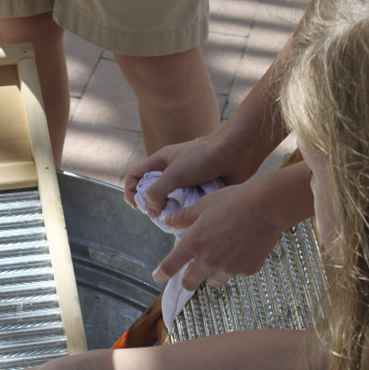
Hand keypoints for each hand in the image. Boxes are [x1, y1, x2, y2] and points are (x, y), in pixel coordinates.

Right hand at [124, 135, 262, 217]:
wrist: (238, 152)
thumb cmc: (205, 157)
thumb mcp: (175, 173)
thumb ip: (156, 191)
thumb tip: (150, 211)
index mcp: (160, 162)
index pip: (135, 176)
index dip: (130, 191)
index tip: (138, 206)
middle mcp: (171, 172)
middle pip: (151, 192)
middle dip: (152, 205)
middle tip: (158, 214)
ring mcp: (186, 182)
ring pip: (170, 202)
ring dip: (170, 211)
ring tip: (175, 217)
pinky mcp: (200, 191)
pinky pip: (187, 205)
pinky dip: (186, 212)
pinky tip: (191, 217)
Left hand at [151, 180, 282, 290]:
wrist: (268, 205)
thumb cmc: (234, 200)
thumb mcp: (204, 204)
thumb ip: (184, 217)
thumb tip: (167, 221)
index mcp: (194, 243)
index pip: (170, 267)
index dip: (161, 274)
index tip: (158, 276)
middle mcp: (209, 260)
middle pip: (189, 283)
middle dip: (187, 279)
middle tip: (190, 272)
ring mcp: (229, 268)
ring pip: (213, 280)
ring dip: (212, 273)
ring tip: (221, 255)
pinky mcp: (247, 270)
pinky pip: (236, 273)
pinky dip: (235, 265)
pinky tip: (242, 248)